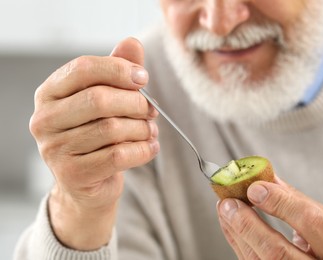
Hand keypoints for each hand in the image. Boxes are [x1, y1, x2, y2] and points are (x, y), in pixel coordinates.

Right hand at [29, 37, 158, 249]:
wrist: (88, 182)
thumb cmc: (97, 134)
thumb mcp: (106, 98)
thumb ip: (117, 71)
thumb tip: (132, 44)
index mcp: (50, 93)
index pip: (83, 68)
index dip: (118, 69)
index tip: (143, 79)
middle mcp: (45, 120)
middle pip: (99, 99)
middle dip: (135, 103)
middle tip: (151, 111)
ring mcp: (54, 149)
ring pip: (112, 129)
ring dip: (142, 129)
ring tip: (150, 131)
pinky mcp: (72, 174)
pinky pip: (118, 156)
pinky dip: (143, 150)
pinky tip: (150, 147)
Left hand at [217, 176, 322, 258]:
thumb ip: (299, 203)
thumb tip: (269, 180)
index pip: (311, 221)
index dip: (279, 202)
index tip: (255, 188)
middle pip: (277, 251)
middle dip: (247, 223)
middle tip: (229, 202)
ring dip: (236, 232)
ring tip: (225, 209)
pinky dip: (239, 243)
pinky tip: (231, 226)